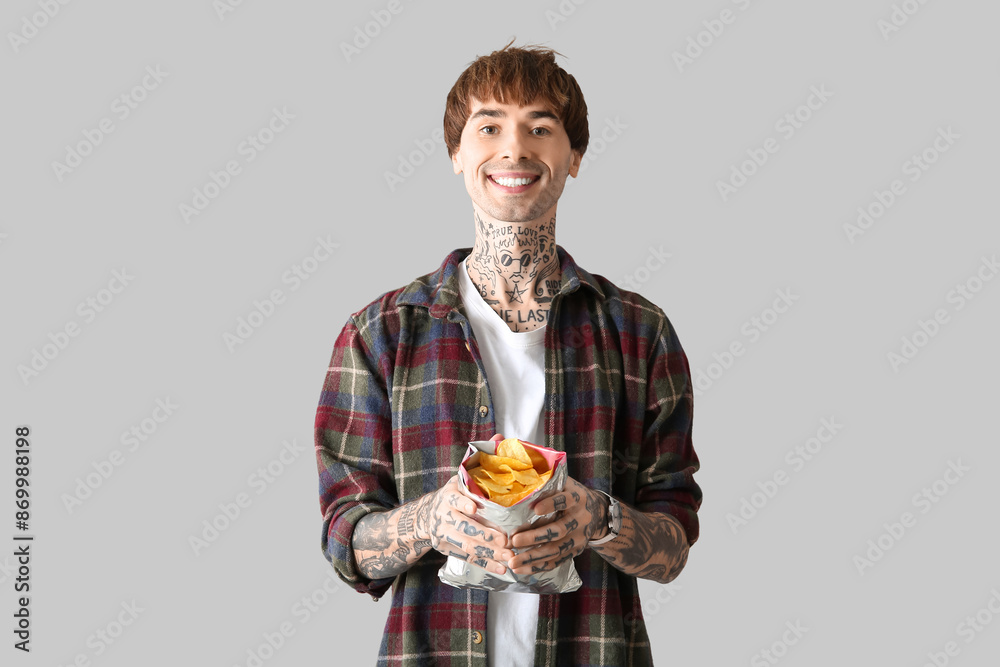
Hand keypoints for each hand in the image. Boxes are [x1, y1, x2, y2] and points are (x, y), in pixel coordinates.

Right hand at [415, 434, 512, 574]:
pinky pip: (468, 558)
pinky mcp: (448, 549)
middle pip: (464, 526)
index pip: (453, 497)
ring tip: (510, 558)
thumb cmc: (455, 493)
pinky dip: (486, 565)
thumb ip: (482, 457)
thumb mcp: (463, 474)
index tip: (473, 506)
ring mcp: (444, 534)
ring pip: (468, 546)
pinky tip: (502, 570)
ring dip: (490, 554)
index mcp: (448, 494)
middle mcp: (444, 515)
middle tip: (506, 541)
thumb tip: (501, 436)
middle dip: (486, 535)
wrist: (426, 516)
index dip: (462, 502)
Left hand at [507, 476, 606, 574]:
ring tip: (513, 561)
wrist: (597, 513)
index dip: (551, 504)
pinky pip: (556, 562)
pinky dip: (537, 567)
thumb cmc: (572, 495)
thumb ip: (548, 484)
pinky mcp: (575, 551)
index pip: (565, 500)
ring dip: (533, 557)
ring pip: (555, 550)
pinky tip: (520, 569)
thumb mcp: (566, 484)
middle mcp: (579, 519)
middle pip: (558, 530)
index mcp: (576, 498)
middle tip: (514, 540)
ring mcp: (578, 538)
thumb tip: (521, 481)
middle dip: (535, 537)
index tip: (535, 509)